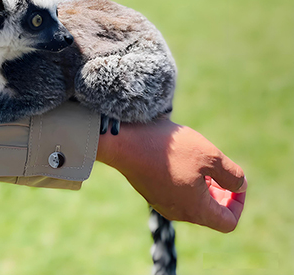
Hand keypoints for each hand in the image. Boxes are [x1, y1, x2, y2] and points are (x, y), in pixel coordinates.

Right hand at [96, 118, 246, 232]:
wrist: (123, 140)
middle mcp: (178, 212)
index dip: (238, 203)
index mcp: (196, 210)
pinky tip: (177, 157)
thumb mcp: (210, 155)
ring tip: (197, 159)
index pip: (228, 221)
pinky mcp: (149, 190)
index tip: (234, 180)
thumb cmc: (168, 148)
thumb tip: (239, 185)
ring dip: (201, 184)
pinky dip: (184, 180)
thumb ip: (232, 174)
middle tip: (217, 167)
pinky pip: (174, 192)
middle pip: (209, 212)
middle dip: (220, 191)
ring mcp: (161, 202)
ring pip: (191, 201)